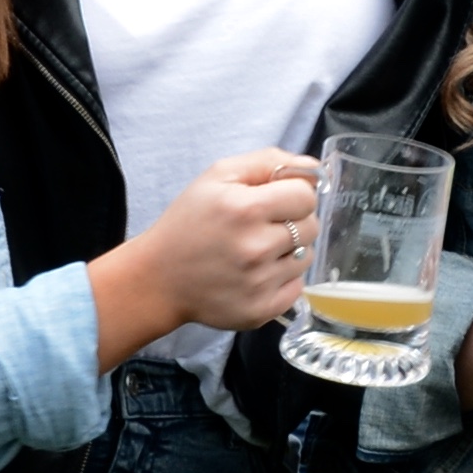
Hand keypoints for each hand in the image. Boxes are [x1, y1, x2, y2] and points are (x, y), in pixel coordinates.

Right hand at [123, 150, 319, 336]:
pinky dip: (282, 280)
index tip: (276, 200)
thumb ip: (267, 162)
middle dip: (293, 221)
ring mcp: (259, 283)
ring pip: (306, 257)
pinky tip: (256, 274)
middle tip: (262, 226)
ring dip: (289, 252)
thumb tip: (314, 168)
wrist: (158, 278)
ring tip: (256, 251)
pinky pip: (297, 288)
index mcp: (245, 208)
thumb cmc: (188, 223)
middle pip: (311, 226)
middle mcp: (255, 247)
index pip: (306, 196)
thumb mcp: (217, 176)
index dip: (294, 194)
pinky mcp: (261, 310)